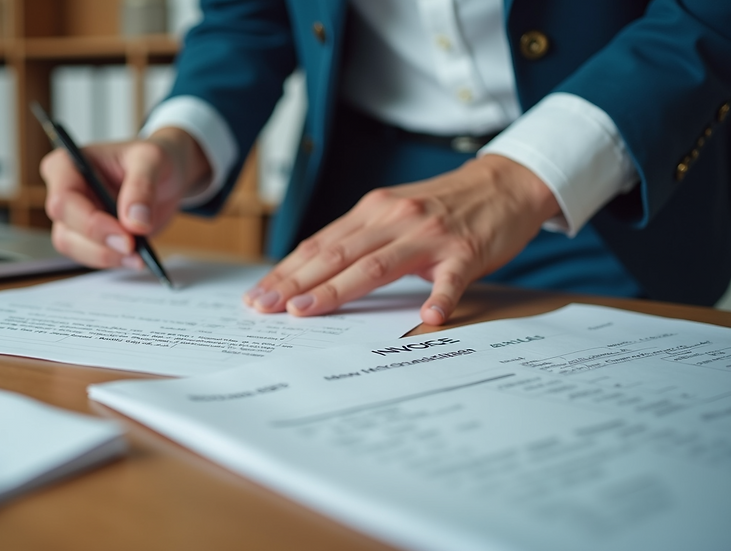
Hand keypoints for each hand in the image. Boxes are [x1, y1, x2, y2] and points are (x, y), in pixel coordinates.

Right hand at [40, 128, 210, 268]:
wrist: (166, 177)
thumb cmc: (152, 159)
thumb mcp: (152, 160)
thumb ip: (142, 186)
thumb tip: (135, 222)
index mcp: (67, 164)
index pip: (63, 200)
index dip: (91, 222)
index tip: (126, 235)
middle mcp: (63, 191)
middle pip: (65, 229)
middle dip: (101, 244)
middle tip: (134, 247)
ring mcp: (73, 217)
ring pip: (74, 248)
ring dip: (107, 256)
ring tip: (139, 255)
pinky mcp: (86, 236)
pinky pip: (90, 256)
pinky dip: (113, 260)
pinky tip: (136, 256)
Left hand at [243, 154, 560, 324]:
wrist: (503, 184)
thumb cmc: (441, 207)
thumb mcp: (393, 213)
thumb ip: (360, 239)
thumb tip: (313, 271)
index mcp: (372, 211)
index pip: (320, 244)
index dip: (287, 270)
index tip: (258, 294)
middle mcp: (394, 218)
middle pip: (337, 254)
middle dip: (296, 282)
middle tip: (264, 307)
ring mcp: (430, 235)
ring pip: (377, 264)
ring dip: (338, 288)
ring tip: (307, 310)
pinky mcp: (466, 251)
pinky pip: (450, 278)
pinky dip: (439, 297)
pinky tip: (426, 317)